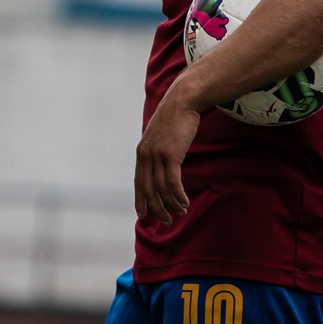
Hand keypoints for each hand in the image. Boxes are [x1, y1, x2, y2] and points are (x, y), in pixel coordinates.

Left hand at [134, 83, 202, 222]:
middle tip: (165, 221)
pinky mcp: (170, 155)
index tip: (143, 215)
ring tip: (179, 213)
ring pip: (160, 188)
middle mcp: (145, 156)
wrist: (183, 102)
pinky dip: (177, 195)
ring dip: (170, 204)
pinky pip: (172, 182)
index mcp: (141, 153)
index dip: (140, 200)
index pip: (138, 182)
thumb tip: (163, 165)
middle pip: (147, 189)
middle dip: (155, 208)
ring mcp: (156, 155)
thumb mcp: (162, 137)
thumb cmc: (176, 119)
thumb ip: (159, 151)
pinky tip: (184, 202)